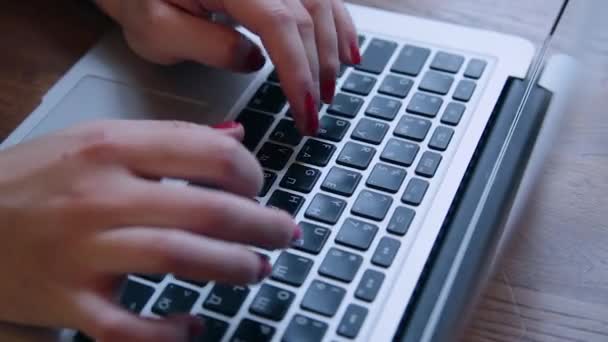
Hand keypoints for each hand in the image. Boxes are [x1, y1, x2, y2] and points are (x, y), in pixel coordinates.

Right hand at [0, 120, 298, 340]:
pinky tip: (191, 326)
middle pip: (207, 209)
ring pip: (180, 259)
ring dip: (233, 267)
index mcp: (110, 147)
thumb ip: (166, 138)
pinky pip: (129, 328)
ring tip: (258, 268)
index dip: (250, 172)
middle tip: (284, 232)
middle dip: (261, 224)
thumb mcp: (93, 140)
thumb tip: (234, 137)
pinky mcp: (67, 301)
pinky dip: (168, 333)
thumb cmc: (31, 180)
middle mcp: (100, 195)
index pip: (208, 152)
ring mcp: (83, 250)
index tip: (257, 187)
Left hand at [95, 0, 359, 135]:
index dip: (298, 71)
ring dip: (331, 49)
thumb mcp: (156, 30)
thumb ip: (208, 46)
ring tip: (332, 89)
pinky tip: (347, 49)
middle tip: (314, 113)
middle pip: (306, 14)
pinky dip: (337, 24)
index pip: (279, 24)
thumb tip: (256, 60)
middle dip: (317, 69)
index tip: (304, 110)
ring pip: (319, 3)